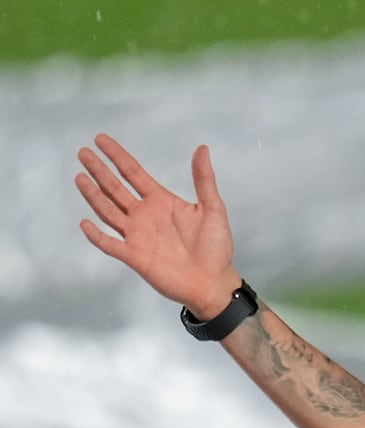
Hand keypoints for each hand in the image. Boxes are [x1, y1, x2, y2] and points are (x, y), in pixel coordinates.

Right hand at [75, 134, 241, 318]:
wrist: (213, 282)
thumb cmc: (216, 247)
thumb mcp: (213, 209)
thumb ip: (204, 180)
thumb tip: (202, 148)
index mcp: (161, 201)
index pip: (133, 173)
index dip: (117, 156)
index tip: (100, 139)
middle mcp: (145, 215)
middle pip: (115, 188)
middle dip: (99, 171)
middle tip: (83, 152)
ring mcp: (137, 235)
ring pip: (108, 211)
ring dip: (93, 196)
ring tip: (80, 177)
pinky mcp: (134, 256)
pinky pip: (110, 244)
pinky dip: (97, 235)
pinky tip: (85, 223)